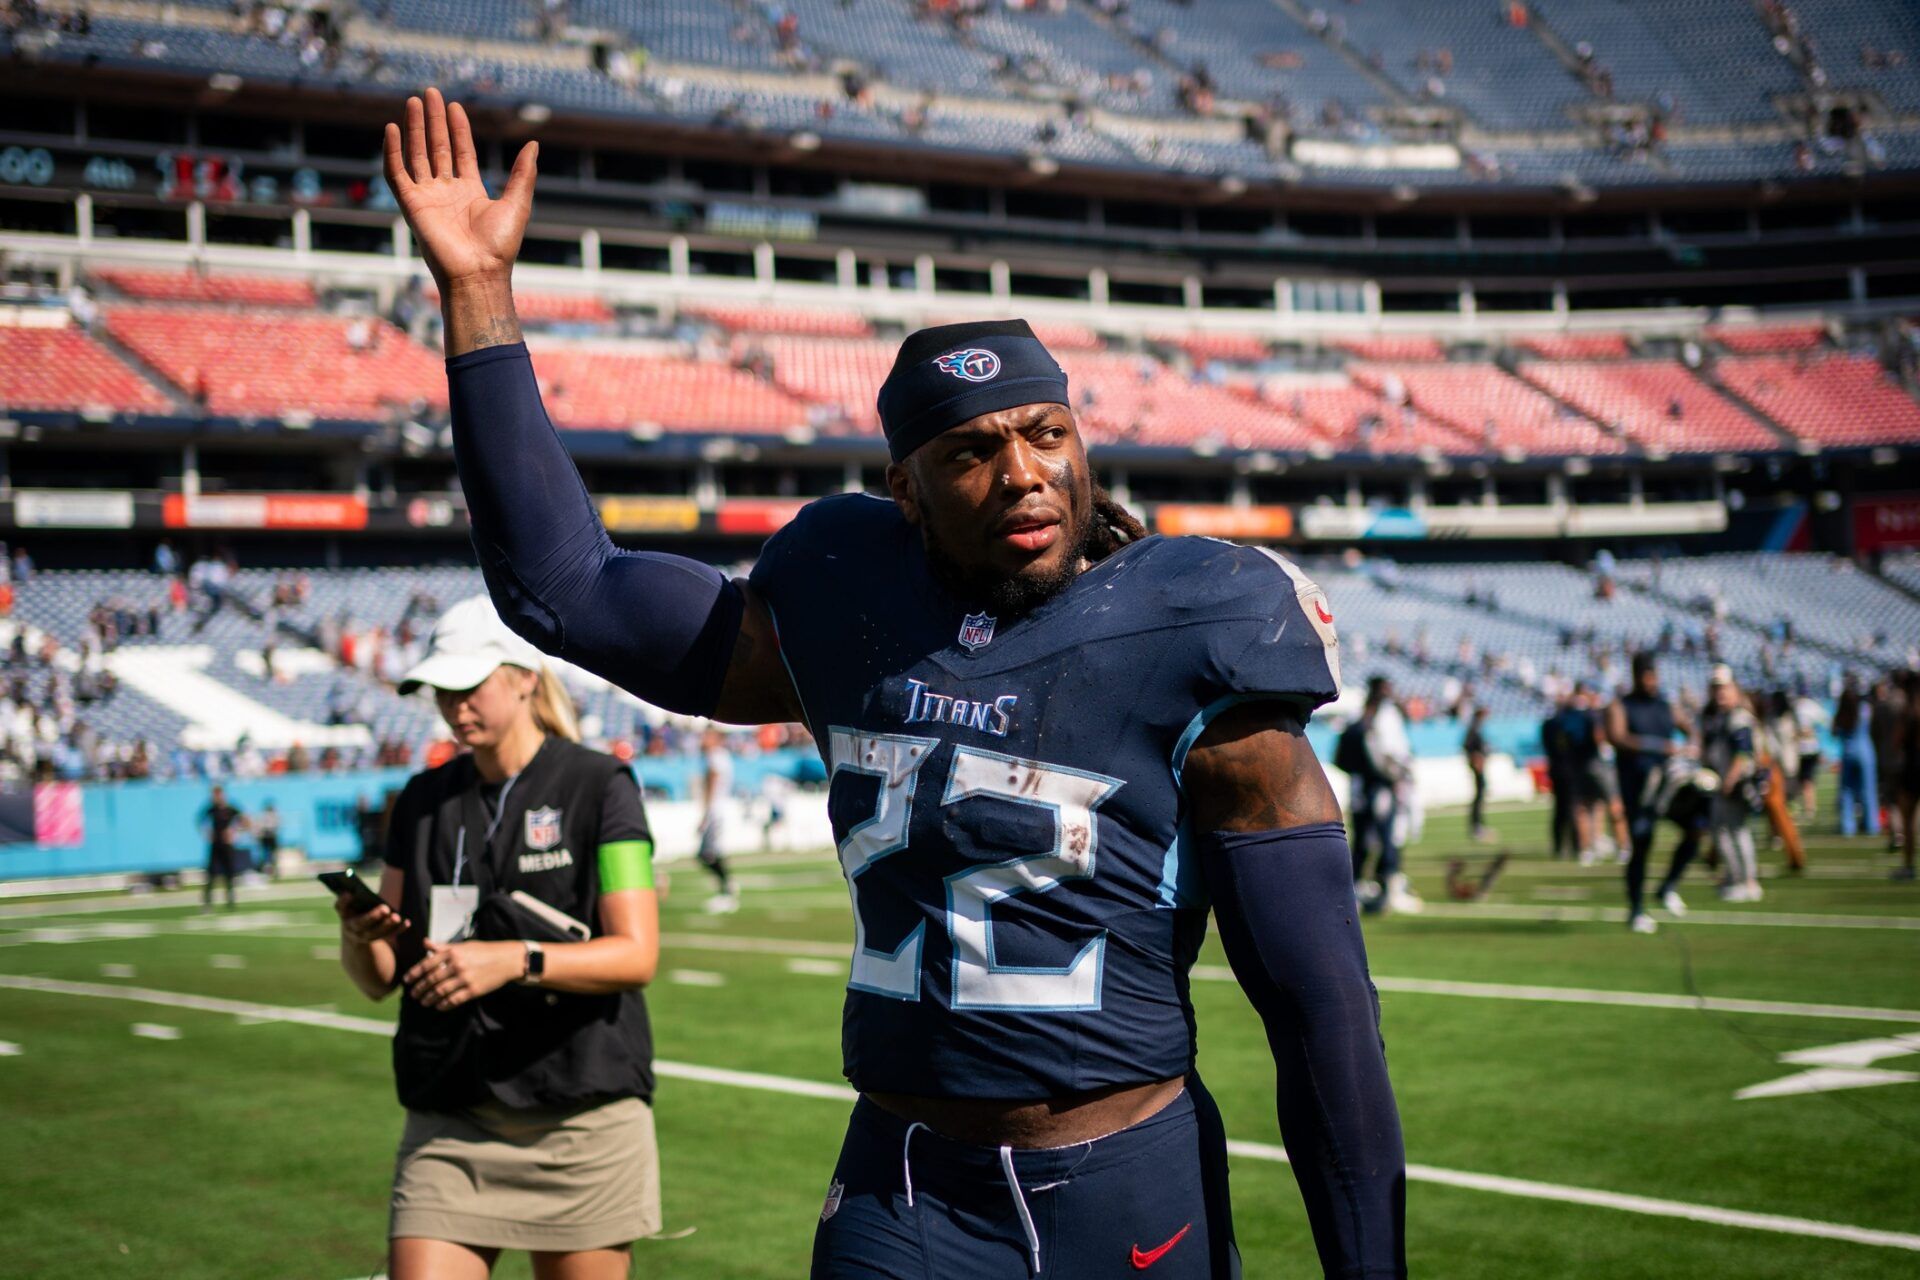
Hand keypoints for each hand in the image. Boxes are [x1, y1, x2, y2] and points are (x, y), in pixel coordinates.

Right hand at [336, 894, 407, 945]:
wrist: (354, 930)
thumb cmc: (354, 907)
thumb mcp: (351, 901)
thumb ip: (353, 895)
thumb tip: (357, 886)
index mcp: (344, 914)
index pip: (341, 907)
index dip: (344, 901)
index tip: (349, 893)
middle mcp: (352, 927)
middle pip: (361, 922)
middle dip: (373, 916)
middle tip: (385, 909)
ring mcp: (364, 935)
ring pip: (375, 932)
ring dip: (386, 925)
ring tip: (396, 917)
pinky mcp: (377, 938)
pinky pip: (388, 935)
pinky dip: (397, 929)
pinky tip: (406, 922)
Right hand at [383, 87, 537, 289]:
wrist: (479, 272)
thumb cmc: (500, 245)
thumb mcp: (517, 203)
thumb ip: (522, 173)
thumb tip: (534, 145)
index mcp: (470, 191)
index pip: (460, 152)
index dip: (457, 129)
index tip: (454, 106)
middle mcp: (447, 192)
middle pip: (436, 148)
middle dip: (433, 121)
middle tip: (429, 93)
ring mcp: (427, 197)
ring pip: (417, 155)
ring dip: (414, 128)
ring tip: (414, 102)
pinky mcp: (411, 205)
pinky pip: (397, 174)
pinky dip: (393, 152)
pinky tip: (393, 129)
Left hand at [403, 939, 524, 1010]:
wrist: (507, 960)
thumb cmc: (485, 951)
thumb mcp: (463, 945)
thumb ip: (443, 946)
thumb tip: (425, 943)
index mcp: (453, 952)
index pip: (427, 965)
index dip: (414, 974)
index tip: (407, 980)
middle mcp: (457, 965)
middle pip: (431, 980)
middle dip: (419, 989)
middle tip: (413, 994)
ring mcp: (465, 979)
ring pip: (440, 992)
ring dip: (429, 999)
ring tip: (423, 1002)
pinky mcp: (473, 990)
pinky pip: (453, 1000)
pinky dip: (444, 1005)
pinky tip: (438, 1006)